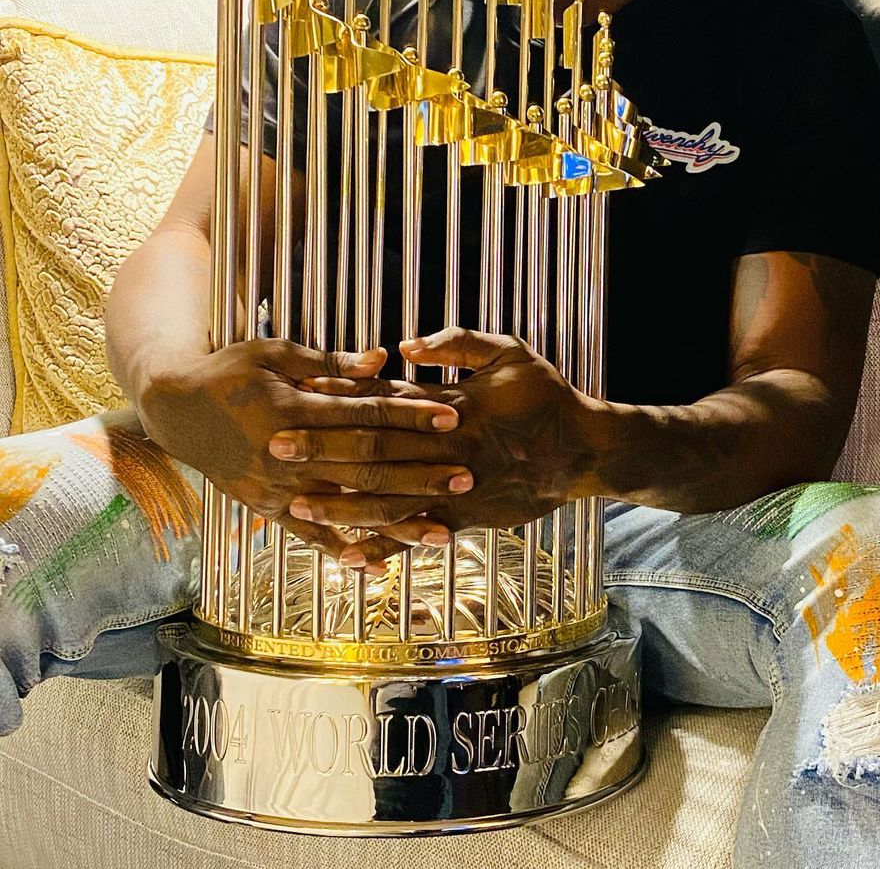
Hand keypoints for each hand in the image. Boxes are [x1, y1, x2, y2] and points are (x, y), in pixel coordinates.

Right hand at [138, 338, 467, 565]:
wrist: (175, 409)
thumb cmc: (229, 370)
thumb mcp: (275, 353)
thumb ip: (331, 362)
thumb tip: (382, 361)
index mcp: (292, 408)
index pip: (364, 414)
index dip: (410, 416)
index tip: (452, 417)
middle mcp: (286, 454)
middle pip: (365, 466)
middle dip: (418, 472)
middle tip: (465, 475)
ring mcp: (275, 487)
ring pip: (346, 509)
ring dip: (396, 522)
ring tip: (442, 534)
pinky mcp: (265, 507)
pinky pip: (309, 536)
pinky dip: (344, 551)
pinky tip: (379, 567)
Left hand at [277, 328, 598, 556]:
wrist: (586, 451)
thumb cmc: (547, 395)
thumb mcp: (510, 351)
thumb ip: (457, 344)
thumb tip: (404, 346)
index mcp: (453, 405)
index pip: (387, 398)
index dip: (343, 396)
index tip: (300, 392)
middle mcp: (448, 449)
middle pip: (375, 448)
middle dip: (324, 449)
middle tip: (275, 447)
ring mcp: (455, 488)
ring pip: (387, 499)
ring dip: (340, 503)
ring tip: (296, 504)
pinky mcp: (465, 519)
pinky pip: (414, 535)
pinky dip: (380, 546)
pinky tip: (344, 554)